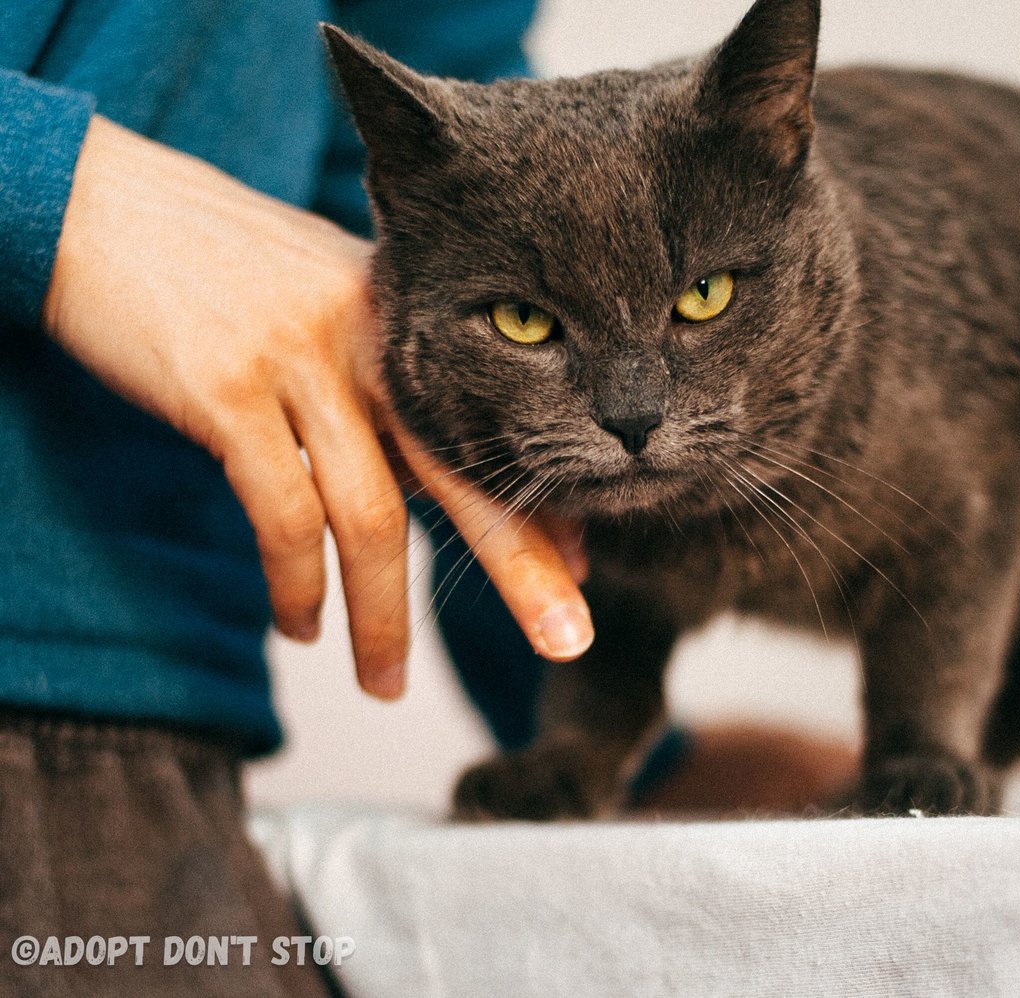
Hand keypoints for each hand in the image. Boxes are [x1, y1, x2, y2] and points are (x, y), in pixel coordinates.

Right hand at [42, 115, 592, 698]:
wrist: (105, 209)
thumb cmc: (226, 273)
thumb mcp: (334, 310)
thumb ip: (393, 388)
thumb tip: (459, 477)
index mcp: (408, 324)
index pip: (490, 437)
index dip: (537, 511)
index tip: (578, 575)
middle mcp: (372, 340)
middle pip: (464, 475)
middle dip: (522, 567)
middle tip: (569, 638)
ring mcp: (302, 362)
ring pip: (372, 517)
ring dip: (384, 618)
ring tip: (387, 686)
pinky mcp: (227, 390)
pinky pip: (282, 513)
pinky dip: (297, 584)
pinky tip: (301, 628)